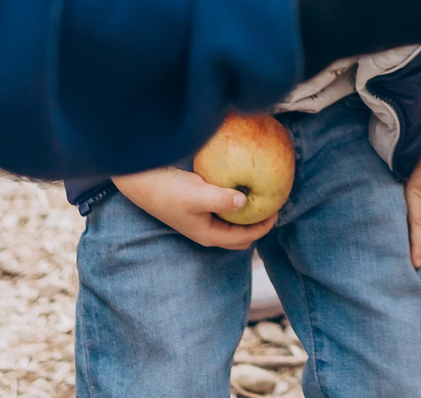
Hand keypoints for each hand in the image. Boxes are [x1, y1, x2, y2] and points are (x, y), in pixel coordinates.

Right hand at [111, 166, 277, 249]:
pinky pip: (224, 210)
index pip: (244, 238)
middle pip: (239, 236)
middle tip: (272, 205)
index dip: (263, 227)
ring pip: (232, 223)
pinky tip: (241, 187)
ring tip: (261, 196)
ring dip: (247, 215)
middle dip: (258, 224)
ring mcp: (201, 219)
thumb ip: (222, 200)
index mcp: (208, 234)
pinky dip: (235, 204)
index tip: (279, 209)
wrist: (141, 182)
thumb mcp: (198, 195)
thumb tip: (245, 203)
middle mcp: (206, 230)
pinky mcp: (197, 206)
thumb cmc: (168, 190)